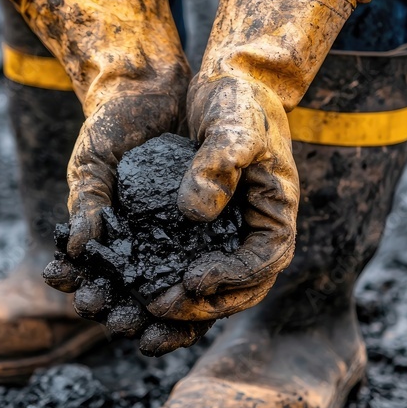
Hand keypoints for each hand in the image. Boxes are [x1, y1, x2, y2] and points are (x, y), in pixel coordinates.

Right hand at [29, 0, 190, 307]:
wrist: (151, 91)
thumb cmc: (111, 129)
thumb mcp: (92, 165)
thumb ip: (85, 204)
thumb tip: (75, 250)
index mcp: (101, 243)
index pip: (89, 283)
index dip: (87, 297)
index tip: (88, 301)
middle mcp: (134, 249)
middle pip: (127, 298)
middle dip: (122, 315)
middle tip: (121, 322)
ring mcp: (167, 243)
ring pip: (164, 293)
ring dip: (158, 317)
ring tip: (154, 328)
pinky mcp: (201, 233)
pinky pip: (201, 268)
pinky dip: (197, 290)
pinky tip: (196, 300)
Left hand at [147, 0, 352, 322]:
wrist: (226, 87)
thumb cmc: (239, 102)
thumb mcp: (234, 126)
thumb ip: (219, 165)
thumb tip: (194, 212)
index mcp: (275, 216)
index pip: (262, 263)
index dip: (230, 278)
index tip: (193, 279)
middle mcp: (252, 236)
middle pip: (237, 291)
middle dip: (200, 307)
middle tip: (158, 307)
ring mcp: (226, 239)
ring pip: (211, 291)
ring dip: (180, 312)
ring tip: (143, 319)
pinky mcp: (199, 236)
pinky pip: (184, 271)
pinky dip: (163, 288)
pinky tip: (131, 295)